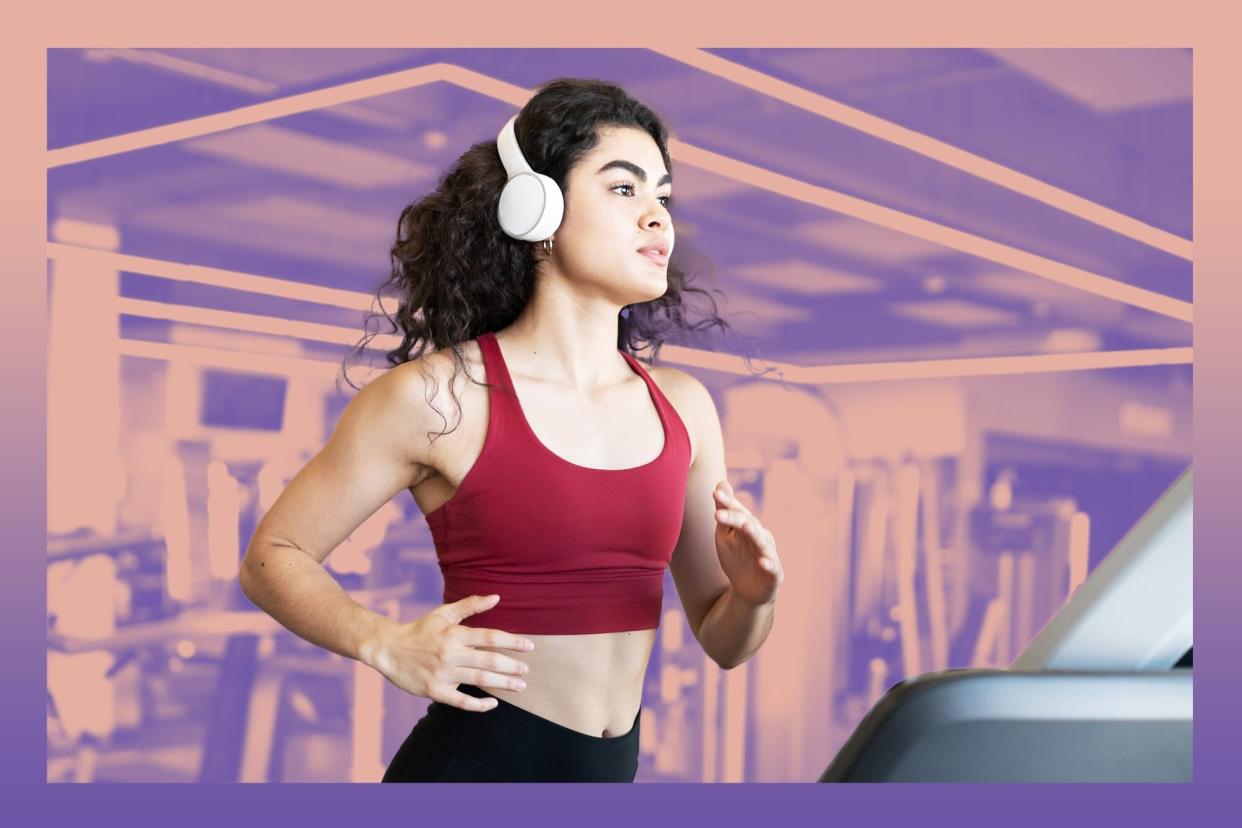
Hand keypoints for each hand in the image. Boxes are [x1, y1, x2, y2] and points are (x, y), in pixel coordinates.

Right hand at [368, 594, 534, 711]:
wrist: (388, 649)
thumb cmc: (420, 630)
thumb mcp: (444, 614)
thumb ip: (470, 605)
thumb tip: (496, 597)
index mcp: (455, 634)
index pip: (490, 637)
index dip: (513, 642)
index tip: (530, 647)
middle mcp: (450, 653)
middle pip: (489, 660)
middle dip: (512, 666)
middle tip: (527, 670)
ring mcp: (442, 674)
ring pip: (479, 680)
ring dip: (503, 684)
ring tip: (520, 685)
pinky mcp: (434, 691)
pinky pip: (460, 701)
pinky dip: (478, 705)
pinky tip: (493, 703)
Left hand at [713, 480, 782, 606]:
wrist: (748, 591)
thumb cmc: (737, 558)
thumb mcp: (725, 535)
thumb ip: (724, 511)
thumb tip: (720, 483)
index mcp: (749, 527)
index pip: (738, 512)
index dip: (728, 504)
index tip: (714, 494)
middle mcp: (761, 537)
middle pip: (748, 525)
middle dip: (735, 518)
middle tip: (719, 513)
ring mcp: (768, 555)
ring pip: (762, 543)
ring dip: (755, 535)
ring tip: (747, 527)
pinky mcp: (774, 574)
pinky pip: (773, 568)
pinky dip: (769, 564)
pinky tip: (763, 562)